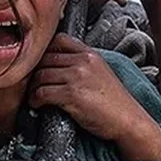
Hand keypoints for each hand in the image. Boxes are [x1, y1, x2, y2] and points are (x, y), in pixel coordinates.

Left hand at [30, 33, 160, 160]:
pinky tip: (37, 105)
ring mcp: (76, 77)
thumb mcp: (102, 73)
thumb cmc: (116, 102)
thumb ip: (84, 65)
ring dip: (33, 88)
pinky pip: (42, 93)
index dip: (45, 51)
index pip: (60, 40)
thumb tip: (59, 67)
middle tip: (32, 83)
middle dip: (35, 72)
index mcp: (91, 54)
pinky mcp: (71, 95)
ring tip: (34, 96)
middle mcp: (83, 62)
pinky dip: (35, 100)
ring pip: (41, 75)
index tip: (41, 64)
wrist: (128, 120)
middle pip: (45, 58)